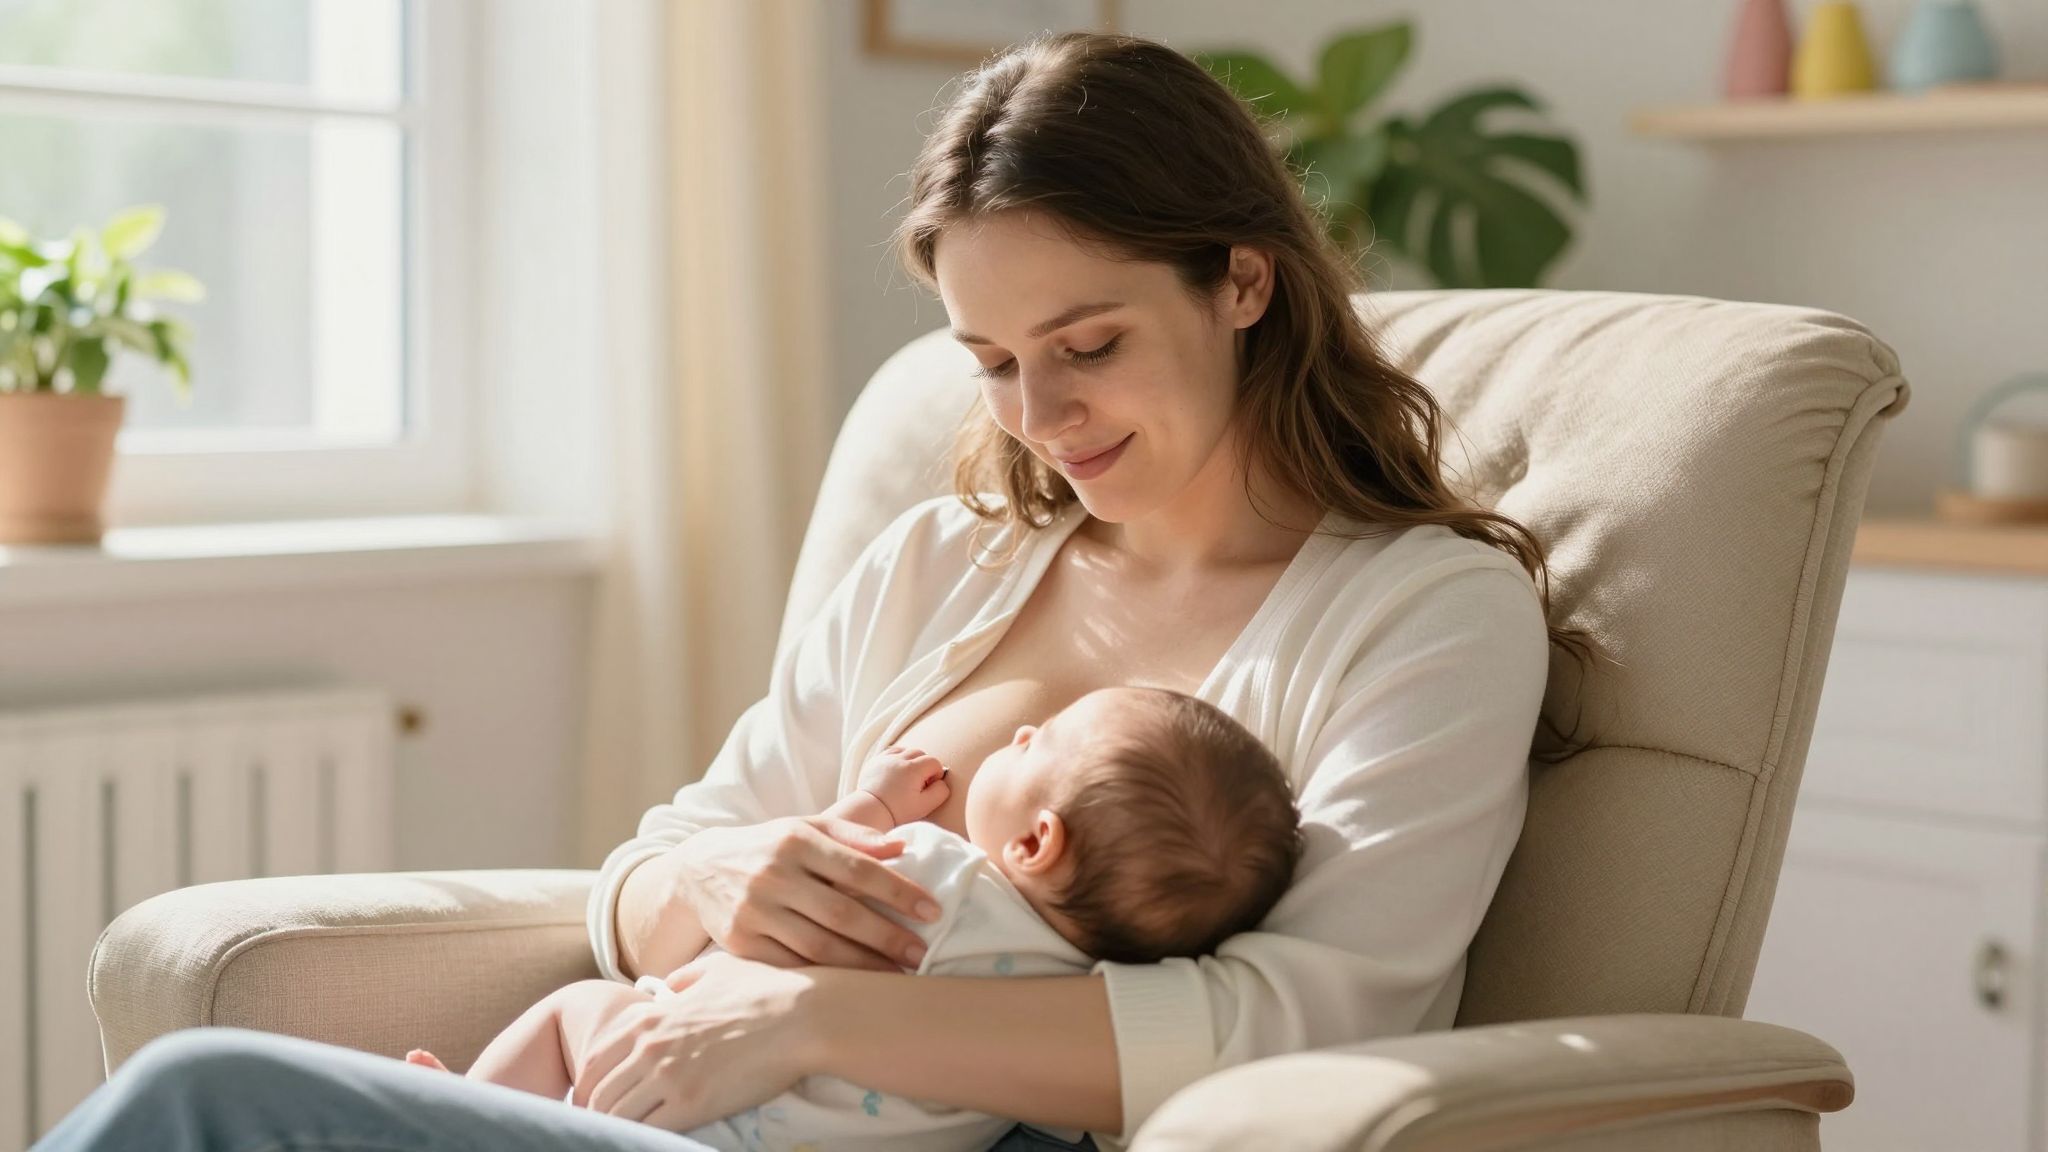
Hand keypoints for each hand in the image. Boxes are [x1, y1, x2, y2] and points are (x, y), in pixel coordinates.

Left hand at [575, 952, 818, 1129]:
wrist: (803, 1016)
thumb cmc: (765, 990)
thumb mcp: (717, 970)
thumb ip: (684, 978)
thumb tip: (668, 986)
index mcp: (649, 1018)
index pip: (594, 1061)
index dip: (590, 1084)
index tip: (599, 1098)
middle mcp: (649, 1049)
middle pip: (597, 1094)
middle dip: (596, 1112)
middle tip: (606, 1124)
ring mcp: (668, 1078)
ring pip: (615, 1116)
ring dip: (615, 1128)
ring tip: (623, 1135)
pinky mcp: (692, 1105)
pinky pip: (646, 1131)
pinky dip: (640, 1139)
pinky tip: (648, 1140)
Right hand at [674, 816, 940, 971]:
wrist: (699, 869)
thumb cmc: (770, 848)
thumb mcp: (806, 828)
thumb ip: (853, 836)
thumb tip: (901, 846)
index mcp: (796, 840)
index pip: (858, 869)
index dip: (899, 891)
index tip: (933, 911)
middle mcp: (773, 874)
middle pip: (842, 913)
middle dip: (887, 937)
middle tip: (922, 954)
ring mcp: (754, 911)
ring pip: (817, 947)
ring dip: (862, 966)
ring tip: (896, 976)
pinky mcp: (739, 943)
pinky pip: (790, 967)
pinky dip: (823, 979)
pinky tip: (852, 986)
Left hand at [855, 745, 950, 825]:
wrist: (870, 812)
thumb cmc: (897, 811)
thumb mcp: (925, 806)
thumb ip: (940, 792)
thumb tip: (942, 781)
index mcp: (913, 769)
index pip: (934, 762)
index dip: (936, 775)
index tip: (928, 787)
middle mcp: (899, 759)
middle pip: (921, 753)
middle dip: (924, 767)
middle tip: (919, 784)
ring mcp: (885, 758)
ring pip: (906, 750)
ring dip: (911, 761)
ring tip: (908, 778)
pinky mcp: (875, 761)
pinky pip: (891, 752)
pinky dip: (897, 758)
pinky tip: (896, 773)